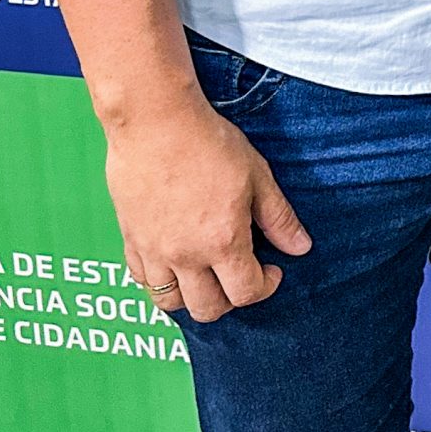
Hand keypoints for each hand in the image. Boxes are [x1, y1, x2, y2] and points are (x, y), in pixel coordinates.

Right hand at [105, 93, 311, 323]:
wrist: (156, 122)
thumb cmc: (209, 143)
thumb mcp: (257, 177)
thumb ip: (279, 218)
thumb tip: (300, 247)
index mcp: (222, 241)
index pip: (246, 293)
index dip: (265, 287)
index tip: (272, 269)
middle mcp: (185, 255)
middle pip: (207, 309)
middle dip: (230, 300)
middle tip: (240, 274)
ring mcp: (153, 250)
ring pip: (169, 302)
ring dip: (192, 296)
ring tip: (206, 273)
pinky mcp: (130, 238)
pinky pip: (141, 278)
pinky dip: (159, 280)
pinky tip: (174, 261)